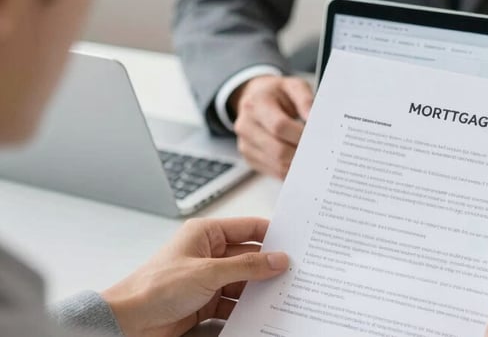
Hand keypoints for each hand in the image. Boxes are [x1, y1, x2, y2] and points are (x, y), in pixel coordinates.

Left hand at [101, 217, 288, 336]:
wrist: (129, 321)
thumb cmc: (154, 288)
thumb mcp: (208, 273)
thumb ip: (246, 266)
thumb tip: (277, 259)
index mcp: (206, 233)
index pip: (248, 228)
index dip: (272, 235)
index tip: (295, 244)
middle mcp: (208, 253)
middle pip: (249, 256)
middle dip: (269, 266)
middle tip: (294, 273)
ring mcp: (207, 278)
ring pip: (244, 281)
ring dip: (259, 289)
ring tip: (282, 295)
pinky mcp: (205, 300)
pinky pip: (234, 301)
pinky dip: (246, 307)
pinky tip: (260, 312)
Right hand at [230, 75, 313, 178]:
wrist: (255, 99)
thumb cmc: (277, 94)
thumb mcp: (293, 86)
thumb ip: (306, 100)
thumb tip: (315, 121)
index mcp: (256, 104)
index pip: (279, 126)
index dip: (300, 134)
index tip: (317, 136)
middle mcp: (245, 125)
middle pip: (278, 150)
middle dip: (302, 152)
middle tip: (319, 150)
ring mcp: (245, 144)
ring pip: (277, 165)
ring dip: (298, 163)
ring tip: (312, 155)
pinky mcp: (249, 158)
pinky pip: (274, 171)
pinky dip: (291, 169)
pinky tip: (301, 160)